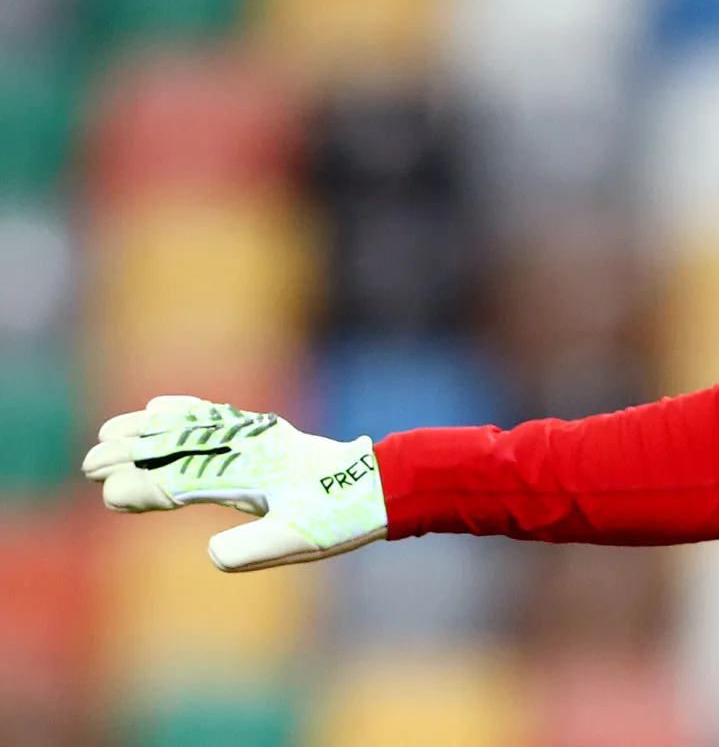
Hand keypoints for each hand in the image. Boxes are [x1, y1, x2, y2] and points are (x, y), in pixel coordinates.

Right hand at [82, 395, 388, 571]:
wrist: (384, 485)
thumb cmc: (341, 516)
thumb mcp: (301, 542)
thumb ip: (256, 549)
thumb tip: (211, 556)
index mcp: (251, 473)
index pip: (181, 479)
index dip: (142, 488)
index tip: (108, 496)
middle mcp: (250, 447)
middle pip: (177, 446)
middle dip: (131, 452)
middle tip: (89, 463)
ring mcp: (258, 436)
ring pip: (192, 425)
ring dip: (148, 428)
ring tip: (109, 430)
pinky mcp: (267, 433)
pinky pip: (217, 415)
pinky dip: (184, 409)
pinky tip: (162, 406)